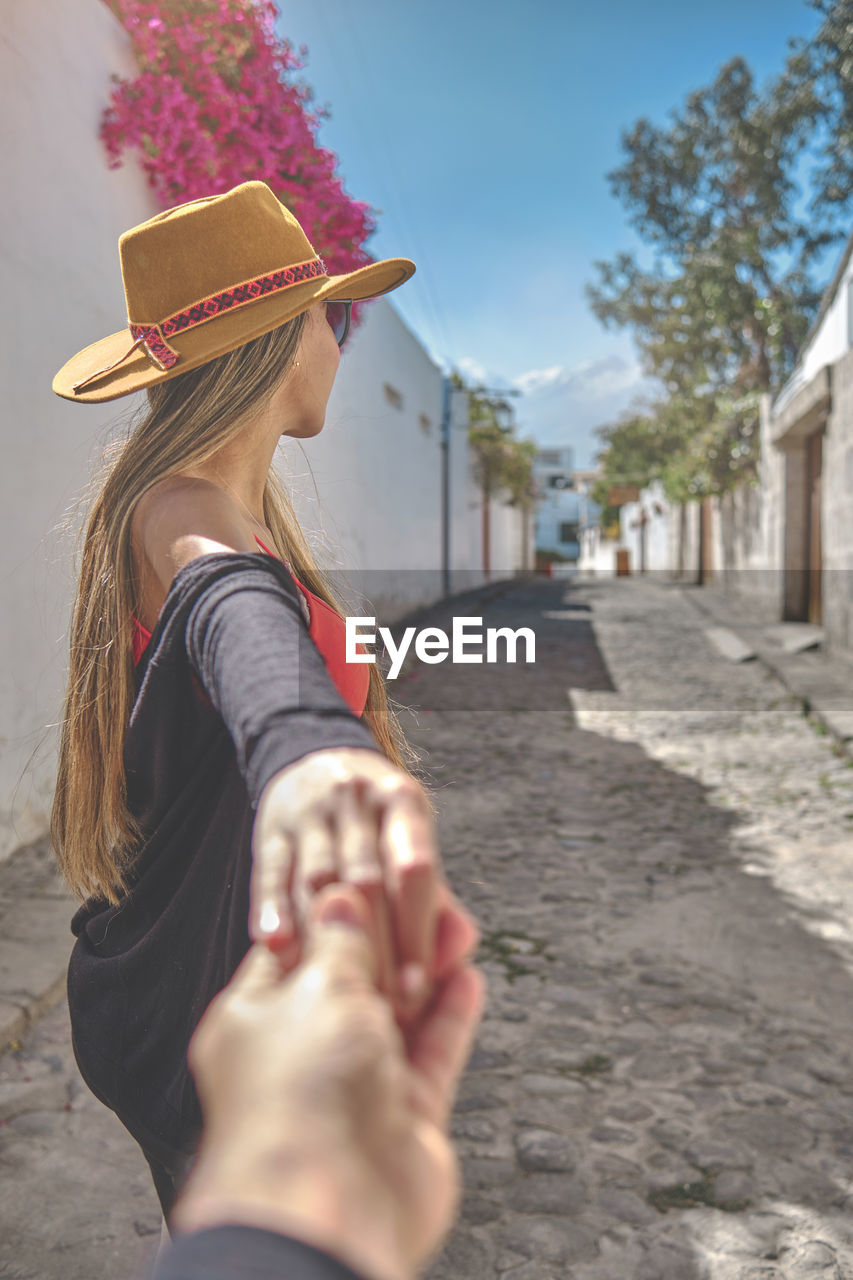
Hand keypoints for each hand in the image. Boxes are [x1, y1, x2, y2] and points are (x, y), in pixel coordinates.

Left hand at [173, 885, 485, 1279]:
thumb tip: (341, 899)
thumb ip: (340, 940)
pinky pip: (430, 1054)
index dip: (333, 913)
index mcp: (255, 1021)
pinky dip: (449, 1017)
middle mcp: (302, 1054)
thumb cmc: (299, 1094)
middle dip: (389, 942)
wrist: (329, 1207)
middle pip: (351, 982)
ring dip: (425, 975)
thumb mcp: (317, 986)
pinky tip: (467, 979)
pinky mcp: (402, 1118)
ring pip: (396, 1017)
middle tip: (423, 901)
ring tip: (454, 930)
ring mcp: (353, 1088)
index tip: (367, 879)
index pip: (295, 950)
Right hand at [250, 747, 440, 1016]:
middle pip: (366, 880)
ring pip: (317, 879)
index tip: (420, 988)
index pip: (415, 869)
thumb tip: (461, 953)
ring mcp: (310, 812)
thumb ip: (437, 901)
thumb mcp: (412, 840)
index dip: (418, 931)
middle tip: (379, 1006)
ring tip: (332, 992)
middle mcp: (356, 799)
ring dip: (325, 939)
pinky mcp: (271, 830)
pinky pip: (270, 874)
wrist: (318, 761)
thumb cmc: (379, 823)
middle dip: (375, 947)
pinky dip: (275, 913)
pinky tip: (279, 950)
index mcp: (402, 801)